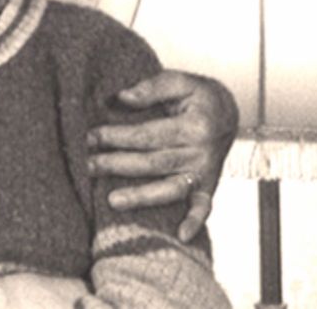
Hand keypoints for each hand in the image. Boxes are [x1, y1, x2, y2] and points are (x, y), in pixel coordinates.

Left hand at [87, 70, 237, 241]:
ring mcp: (205, 172)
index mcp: (194, 125)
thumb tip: (122, 97)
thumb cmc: (198, 96)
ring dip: (140, 197)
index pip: (147, 135)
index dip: (117, 137)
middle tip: (89, 165)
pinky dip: (195, 222)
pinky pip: (204, 207)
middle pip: (152, 163)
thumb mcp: (180, 81)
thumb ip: (152, 87)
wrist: (228, 113)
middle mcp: (201, 152)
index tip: (92, 136)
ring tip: (111, 200)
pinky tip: (181, 236)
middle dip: (117, 165)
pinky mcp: (208, 186)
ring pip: (170, 189)